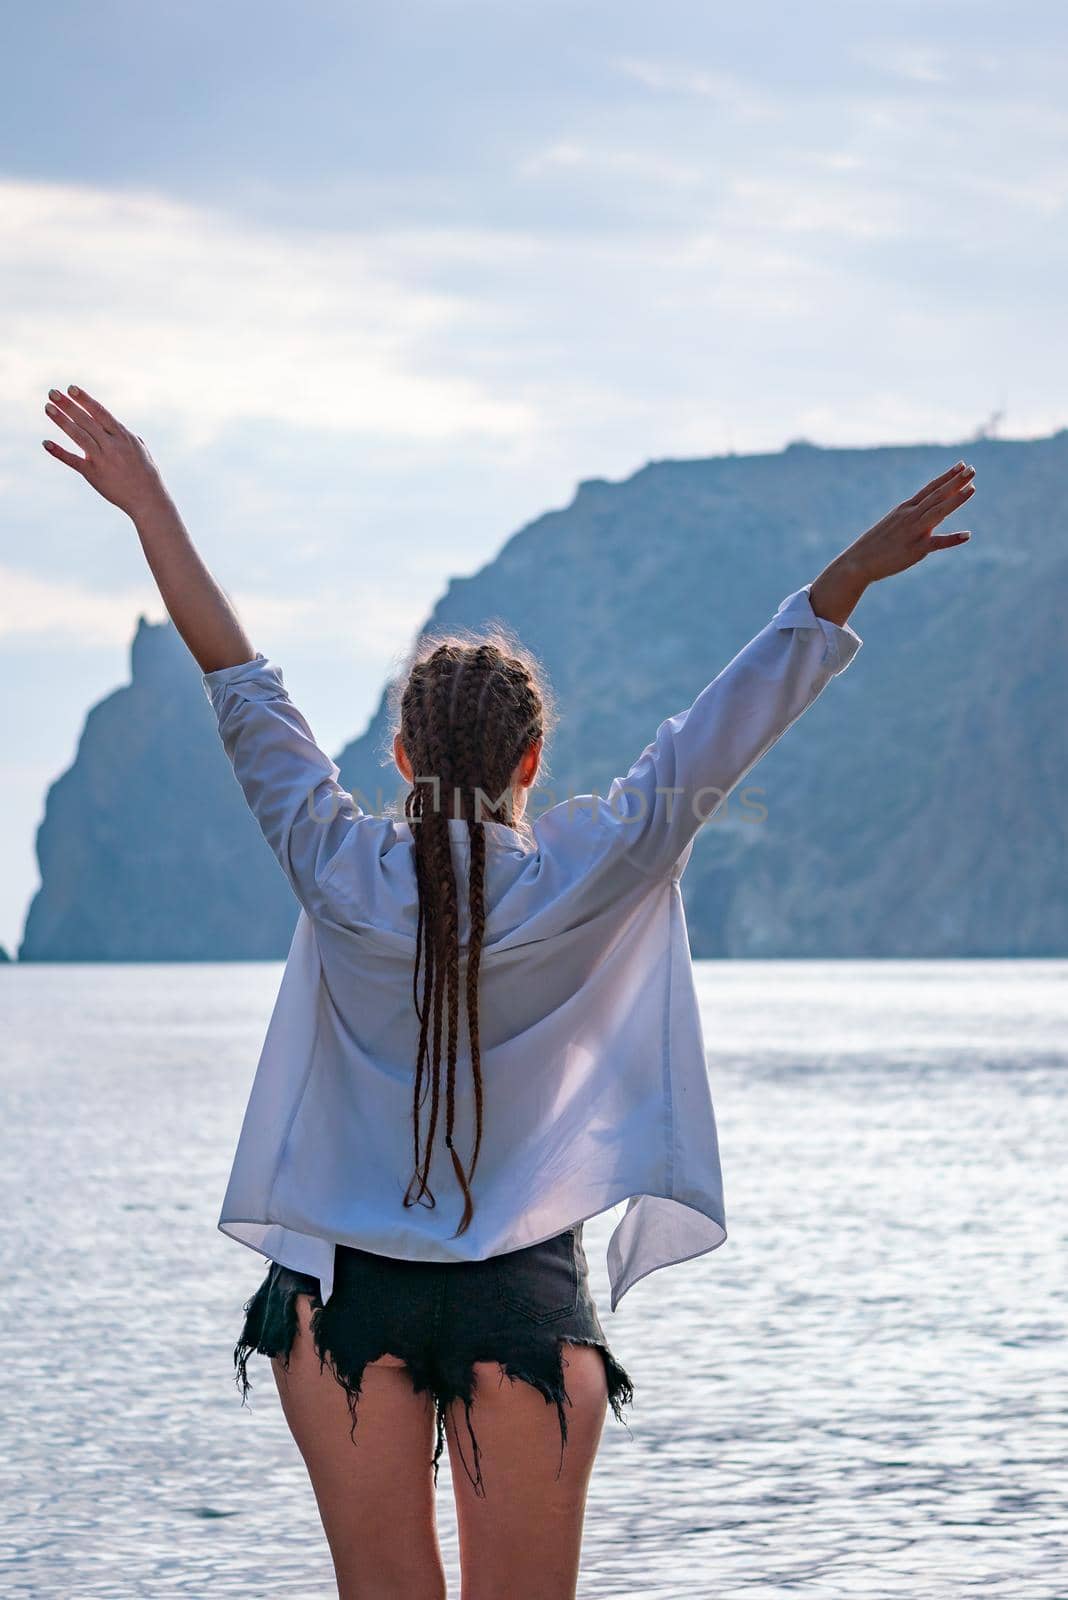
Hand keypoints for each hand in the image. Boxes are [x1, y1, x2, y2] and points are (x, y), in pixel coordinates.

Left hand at [42, 384, 170, 517]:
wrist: (148, 500)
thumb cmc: (146, 475)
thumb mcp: (140, 451)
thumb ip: (128, 438)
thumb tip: (122, 429)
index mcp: (123, 437)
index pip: (100, 413)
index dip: (85, 400)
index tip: (71, 388)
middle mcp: (112, 445)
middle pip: (86, 420)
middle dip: (68, 405)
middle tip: (52, 393)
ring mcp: (102, 459)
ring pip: (78, 435)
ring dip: (61, 420)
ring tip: (48, 408)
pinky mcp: (94, 474)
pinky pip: (73, 461)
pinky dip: (59, 452)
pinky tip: (46, 443)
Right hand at [845, 460, 975, 583]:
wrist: (858, 562)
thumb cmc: (875, 544)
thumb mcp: (894, 524)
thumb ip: (913, 517)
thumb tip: (933, 514)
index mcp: (905, 509)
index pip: (930, 488)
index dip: (947, 476)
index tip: (962, 465)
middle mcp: (911, 516)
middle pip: (937, 495)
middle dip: (955, 482)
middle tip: (972, 469)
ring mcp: (914, 531)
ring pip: (938, 511)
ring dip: (956, 499)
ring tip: (972, 488)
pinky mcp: (915, 549)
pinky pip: (937, 543)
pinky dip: (952, 539)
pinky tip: (967, 535)